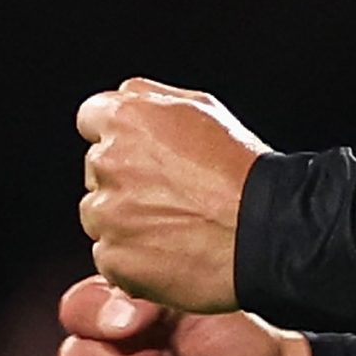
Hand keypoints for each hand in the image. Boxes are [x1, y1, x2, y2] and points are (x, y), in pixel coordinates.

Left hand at [77, 77, 271, 313]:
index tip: (139, 151)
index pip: (92, 118)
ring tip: (174, 223)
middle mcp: (108, 162)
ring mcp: (106, 214)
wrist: (263, 230)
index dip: (118, 134)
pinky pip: (110, 254)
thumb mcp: (205, 108)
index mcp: (126, 119)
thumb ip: (153, 98)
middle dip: (123, 178)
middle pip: (97, 170)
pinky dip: (132, 256)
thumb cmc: (242, 169)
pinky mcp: (112, 257)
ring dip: (124, 219)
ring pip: (100, 214)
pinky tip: (170, 249)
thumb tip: (127, 98)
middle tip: (169, 191)